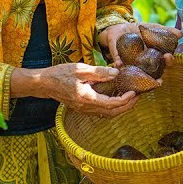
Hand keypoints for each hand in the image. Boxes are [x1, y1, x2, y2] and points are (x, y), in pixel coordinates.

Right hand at [14, 63, 138, 117]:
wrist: (44, 83)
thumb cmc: (60, 74)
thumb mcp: (81, 69)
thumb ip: (100, 72)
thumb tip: (117, 73)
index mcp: (87, 99)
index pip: (111, 104)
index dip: (125, 100)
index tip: (134, 92)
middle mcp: (86, 108)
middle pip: (112, 113)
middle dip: (127, 106)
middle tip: (138, 96)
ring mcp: (84, 110)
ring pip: (107, 114)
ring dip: (121, 107)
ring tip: (131, 97)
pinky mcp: (83, 108)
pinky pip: (101, 111)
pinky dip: (112, 106)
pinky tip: (117, 96)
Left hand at [98, 22, 180, 67]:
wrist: (120, 28)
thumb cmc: (139, 30)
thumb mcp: (152, 28)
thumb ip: (166, 31)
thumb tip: (180, 34)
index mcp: (155, 57)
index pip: (165, 63)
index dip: (168, 62)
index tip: (168, 56)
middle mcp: (145, 65)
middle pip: (154, 73)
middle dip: (157, 75)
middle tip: (155, 70)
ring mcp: (133, 66)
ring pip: (137, 75)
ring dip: (138, 76)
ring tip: (139, 74)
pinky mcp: (121, 63)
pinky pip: (120, 67)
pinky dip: (119, 65)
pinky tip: (119, 64)